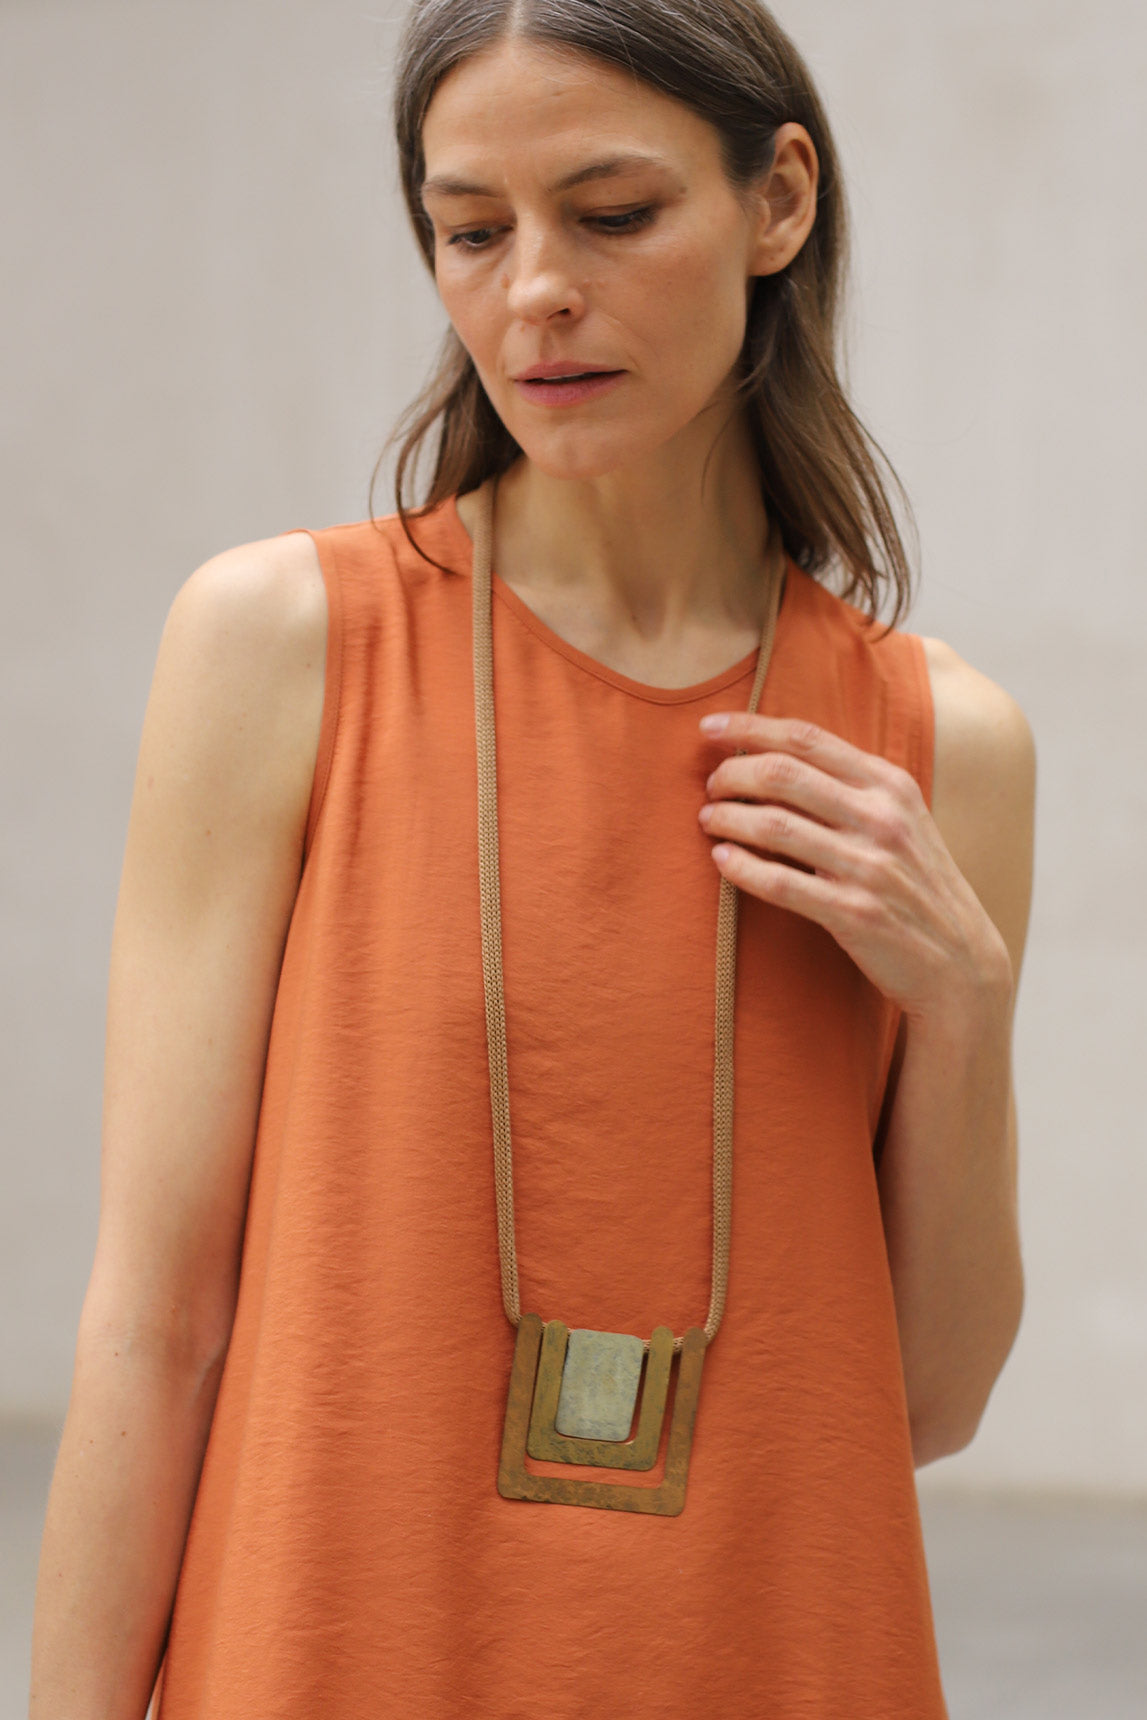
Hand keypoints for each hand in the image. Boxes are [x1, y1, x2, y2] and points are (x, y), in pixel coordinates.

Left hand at [696, 713, 1011, 1024]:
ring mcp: (870, 866)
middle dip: (731, 774)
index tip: (710, 726)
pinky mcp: (855, 913)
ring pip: (774, 826)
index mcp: (890, 785)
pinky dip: (742, 867)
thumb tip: (774, 756)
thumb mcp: (899, 820)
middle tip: (711, 787)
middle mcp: (881, 818)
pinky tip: (722, 859)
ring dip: (728, 818)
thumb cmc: (915, 883)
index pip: (806, 738)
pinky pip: (781, 883)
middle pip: (782, 774)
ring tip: (708, 820)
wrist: (959, 961)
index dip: (751, 727)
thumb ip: (849, 787)